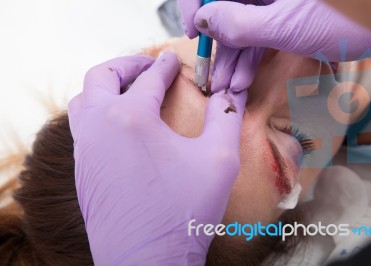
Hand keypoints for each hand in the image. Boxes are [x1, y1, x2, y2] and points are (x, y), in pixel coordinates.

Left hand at [68, 52, 246, 264]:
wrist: (147, 260)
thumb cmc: (184, 211)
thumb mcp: (219, 159)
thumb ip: (226, 118)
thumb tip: (228, 96)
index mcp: (131, 118)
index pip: (149, 79)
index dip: (164, 65)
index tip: (171, 59)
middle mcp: (99, 127)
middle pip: (101, 77)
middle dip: (125, 65)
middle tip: (146, 65)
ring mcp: (85, 150)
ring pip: (83, 101)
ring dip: (105, 87)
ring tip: (129, 90)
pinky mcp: (82, 170)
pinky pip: (82, 127)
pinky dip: (97, 112)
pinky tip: (119, 126)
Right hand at [178, 0, 370, 91]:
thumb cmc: (349, 17)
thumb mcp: (285, 26)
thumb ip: (239, 25)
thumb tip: (203, 21)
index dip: (195, 6)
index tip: (191, 32)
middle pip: (226, 9)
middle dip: (216, 46)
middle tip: (208, 74)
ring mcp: (275, 2)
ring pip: (242, 27)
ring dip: (233, 59)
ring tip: (225, 88)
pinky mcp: (286, 16)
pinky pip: (260, 34)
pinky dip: (251, 58)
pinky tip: (242, 80)